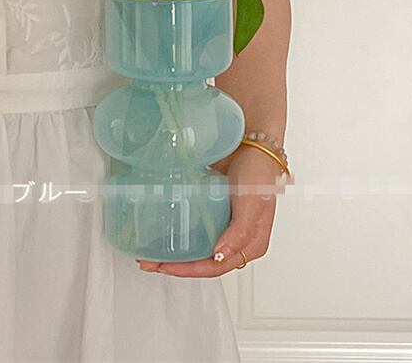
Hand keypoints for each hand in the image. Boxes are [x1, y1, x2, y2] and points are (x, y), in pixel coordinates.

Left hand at [136, 144, 284, 276]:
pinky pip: (194, 223)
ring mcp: (224, 222)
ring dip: (175, 249)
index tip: (166, 267)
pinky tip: (163, 225)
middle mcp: (236, 237)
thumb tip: (220, 256)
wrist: (253, 140)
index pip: (216, 267)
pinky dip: (179, 228)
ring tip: (151, 249)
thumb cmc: (260, 172)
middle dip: (177, 264)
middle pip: (204, 260)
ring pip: (197, 244)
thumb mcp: (252, 204)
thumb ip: (239, 232)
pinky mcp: (213, 207)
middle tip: (151, 262)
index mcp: (251, 244)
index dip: (190, 271)